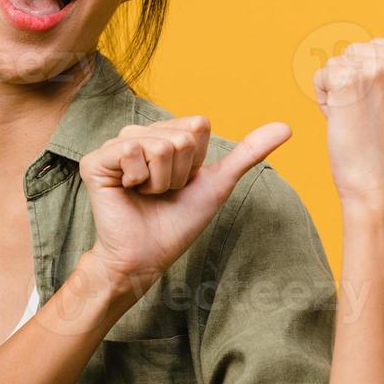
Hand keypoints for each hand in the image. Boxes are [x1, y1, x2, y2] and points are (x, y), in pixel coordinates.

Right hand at [78, 116, 291, 299]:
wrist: (147, 258)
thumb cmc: (178, 222)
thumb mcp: (218, 184)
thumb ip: (248, 152)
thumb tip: (287, 126)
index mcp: (164, 135)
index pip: (197, 125)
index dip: (198, 161)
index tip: (183, 183)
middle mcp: (139, 134)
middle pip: (181, 136)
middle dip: (180, 173)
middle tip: (163, 192)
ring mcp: (115, 145)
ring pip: (161, 145)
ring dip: (161, 180)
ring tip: (147, 194)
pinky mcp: (96, 160)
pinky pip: (132, 150)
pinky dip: (140, 179)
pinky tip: (129, 191)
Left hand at [313, 39, 383, 205]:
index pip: (377, 53)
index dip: (376, 85)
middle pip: (356, 55)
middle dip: (357, 85)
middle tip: (375, 118)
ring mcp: (375, 67)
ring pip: (338, 64)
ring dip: (340, 93)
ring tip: (360, 120)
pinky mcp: (347, 78)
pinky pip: (322, 76)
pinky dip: (325, 100)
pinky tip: (344, 120)